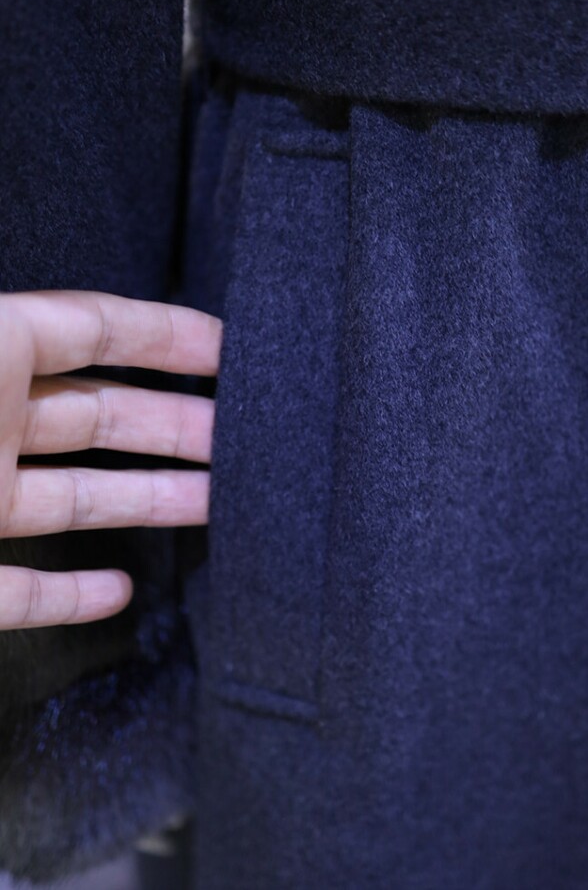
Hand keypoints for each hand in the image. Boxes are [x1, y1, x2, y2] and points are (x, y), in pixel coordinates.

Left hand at [0, 289, 221, 629]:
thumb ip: (37, 328)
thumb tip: (91, 314)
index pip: (92, 330)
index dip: (165, 334)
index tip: (231, 349)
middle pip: (98, 417)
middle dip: (178, 421)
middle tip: (244, 435)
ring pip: (74, 500)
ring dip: (149, 499)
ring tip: (216, 499)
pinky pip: (21, 592)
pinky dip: (72, 594)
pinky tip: (118, 590)